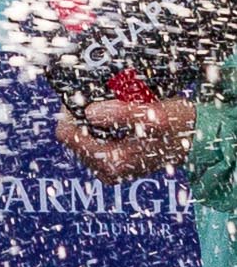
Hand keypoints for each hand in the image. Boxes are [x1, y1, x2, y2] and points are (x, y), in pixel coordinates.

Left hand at [56, 98, 196, 182]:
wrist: (199, 140)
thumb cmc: (180, 126)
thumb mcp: (155, 115)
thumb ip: (123, 114)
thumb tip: (90, 113)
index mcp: (113, 162)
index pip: (67, 135)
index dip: (70, 111)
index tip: (82, 95)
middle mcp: (108, 170)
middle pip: (71, 136)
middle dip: (80, 114)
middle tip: (98, 97)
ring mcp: (110, 169)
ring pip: (80, 138)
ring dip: (90, 120)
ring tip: (111, 106)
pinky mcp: (115, 163)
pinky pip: (93, 141)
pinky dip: (98, 126)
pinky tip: (114, 116)